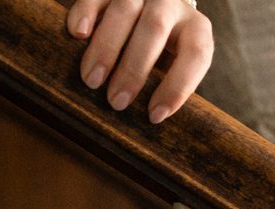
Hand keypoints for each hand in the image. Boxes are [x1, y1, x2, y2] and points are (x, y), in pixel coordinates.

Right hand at [66, 0, 213, 123]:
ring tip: (91, 80)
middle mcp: (170, 4)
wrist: (147, 9)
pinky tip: (78, 35)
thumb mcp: (170, 67)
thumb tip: (146, 130)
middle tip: (115, 102)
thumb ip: (163, 87)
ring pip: (125, 9)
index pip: (196, 52)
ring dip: (107, 48)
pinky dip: (86, 14)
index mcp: (193, 27)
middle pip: (155, 28)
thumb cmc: (157, 53)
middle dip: (134, 68)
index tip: (154, 116)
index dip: (178, 86)